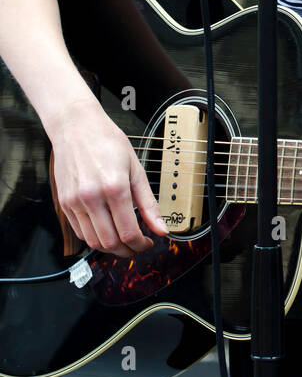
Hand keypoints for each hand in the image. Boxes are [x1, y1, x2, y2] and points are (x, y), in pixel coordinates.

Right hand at [48, 98, 167, 257]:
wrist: (76, 126)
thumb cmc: (107, 141)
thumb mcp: (136, 168)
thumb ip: (148, 203)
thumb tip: (161, 229)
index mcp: (114, 187)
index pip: (128, 232)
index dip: (141, 244)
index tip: (148, 243)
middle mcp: (92, 197)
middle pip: (110, 242)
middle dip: (127, 250)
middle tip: (138, 245)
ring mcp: (74, 202)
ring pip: (93, 241)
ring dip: (111, 247)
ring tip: (123, 239)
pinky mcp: (64, 203)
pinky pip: (80, 232)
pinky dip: (94, 237)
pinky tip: (106, 229)